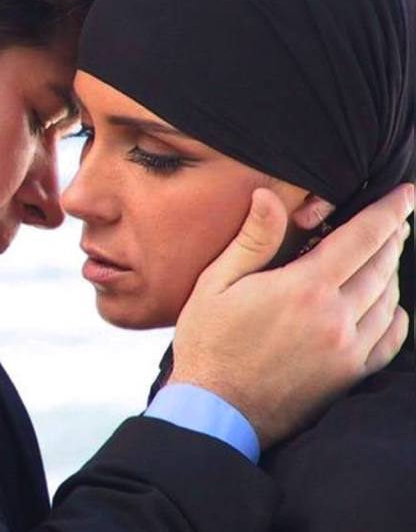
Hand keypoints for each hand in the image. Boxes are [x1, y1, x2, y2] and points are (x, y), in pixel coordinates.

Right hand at [170, 183, 412, 448]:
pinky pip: (390, 339)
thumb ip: (252, 240)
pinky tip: (386, 306)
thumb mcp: (216, 284)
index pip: (362, 238)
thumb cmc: (209, 343)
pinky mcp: (350, 375)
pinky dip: (396, 316)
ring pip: (390, 300)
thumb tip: (269, 195)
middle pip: (382, 266)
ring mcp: (348, 349)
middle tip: (395, 219)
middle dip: (391, 237)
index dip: (388, 212)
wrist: (217, 411)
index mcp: (304, 288)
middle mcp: (335, 317)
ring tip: (383, 257)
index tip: (405, 194)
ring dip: (391, 272)